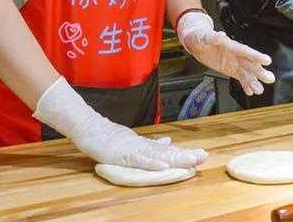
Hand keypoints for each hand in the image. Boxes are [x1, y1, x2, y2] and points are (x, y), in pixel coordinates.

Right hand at [33, 77, 206, 169]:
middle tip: (203, 156)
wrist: (88, 127)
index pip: (168, 150)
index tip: (200, 155)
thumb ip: (149, 144)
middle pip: (167, 152)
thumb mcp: (131, 142)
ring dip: (176, 158)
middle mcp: (142, 146)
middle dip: (186, 155)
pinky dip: (153, 161)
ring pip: (158, 155)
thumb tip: (167, 142)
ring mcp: (133, 149)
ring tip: (191, 161)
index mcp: (144, 144)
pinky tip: (165, 164)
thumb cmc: (107, 136)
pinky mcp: (123, 153)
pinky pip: (140, 159)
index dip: (184, 153)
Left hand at [176, 11, 274, 95]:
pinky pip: (240, 78)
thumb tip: (221, 36)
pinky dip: (246, 85)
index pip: (244, 51)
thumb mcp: (204, 36)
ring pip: (246, 73)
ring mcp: (234, 62)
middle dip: (259, 71)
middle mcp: (235, 54)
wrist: (197, 42)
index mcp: (230, 45)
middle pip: (249, 63)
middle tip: (270, 78)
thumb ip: (213, 37)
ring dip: (254, 81)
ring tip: (260, 90)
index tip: (266, 60)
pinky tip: (251, 91)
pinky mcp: (231, 69)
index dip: (255, 56)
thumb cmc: (201, 37)